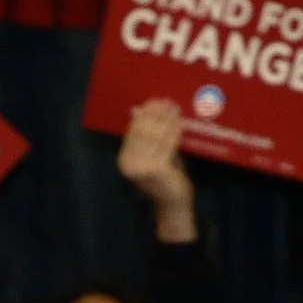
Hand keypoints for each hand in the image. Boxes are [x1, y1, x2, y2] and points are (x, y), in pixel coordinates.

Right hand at [117, 99, 196, 240]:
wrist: (172, 201)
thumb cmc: (164, 176)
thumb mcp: (152, 155)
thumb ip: (148, 137)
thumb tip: (147, 109)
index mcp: (124, 160)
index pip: (133, 131)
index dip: (144, 114)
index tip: (154, 102)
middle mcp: (128, 164)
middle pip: (143, 131)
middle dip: (156, 114)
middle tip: (167, 102)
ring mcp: (141, 167)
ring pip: (155, 136)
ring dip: (166, 120)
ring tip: (174, 109)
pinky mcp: (157, 169)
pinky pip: (166, 145)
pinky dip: (173, 132)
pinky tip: (178, 123)